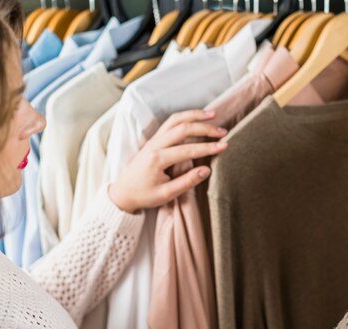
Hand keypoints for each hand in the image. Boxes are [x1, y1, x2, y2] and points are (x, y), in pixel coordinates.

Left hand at [109, 110, 227, 212]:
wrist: (123, 192)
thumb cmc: (144, 195)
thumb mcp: (166, 194)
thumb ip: (187, 182)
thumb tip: (206, 170)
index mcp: (157, 159)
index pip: (188, 150)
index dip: (208, 148)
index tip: (224, 146)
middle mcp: (155, 145)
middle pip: (182, 128)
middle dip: (205, 128)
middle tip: (223, 132)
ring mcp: (154, 140)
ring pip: (175, 120)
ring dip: (195, 115)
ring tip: (212, 115)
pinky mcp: (154, 139)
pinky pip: (171, 122)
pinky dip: (186, 117)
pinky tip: (197, 118)